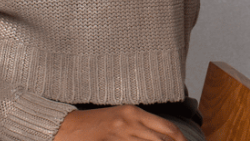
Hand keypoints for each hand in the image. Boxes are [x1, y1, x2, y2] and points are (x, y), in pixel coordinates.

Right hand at [57, 105, 185, 140]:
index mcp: (135, 112)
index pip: (167, 127)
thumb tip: (161, 136)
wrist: (69, 127)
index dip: (180, 139)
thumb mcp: (121, 119)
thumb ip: (140, 126)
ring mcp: (122, 133)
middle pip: (163, 139)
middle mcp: (131, 121)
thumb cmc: (95, 123)